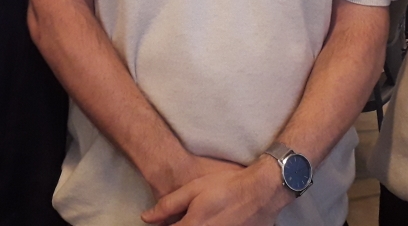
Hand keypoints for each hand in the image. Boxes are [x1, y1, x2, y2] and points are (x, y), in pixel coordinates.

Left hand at [141, 155, 290, 225]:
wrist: (261, 191)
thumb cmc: (227, 186)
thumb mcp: (193, 189)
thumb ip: (168, 205)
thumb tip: (146, 217)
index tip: (167, 222)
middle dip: (180, 225)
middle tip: (191, 215)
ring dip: (197, 225)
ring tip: (206, 215)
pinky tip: (218, 219)